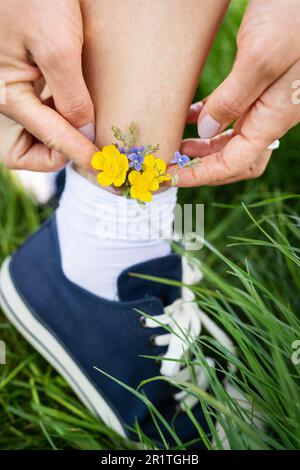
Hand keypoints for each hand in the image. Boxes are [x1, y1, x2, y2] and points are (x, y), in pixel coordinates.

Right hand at [0, 0, 96, 171]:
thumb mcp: (57, 46)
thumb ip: (71, 97)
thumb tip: (85, 133)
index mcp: (9, 97)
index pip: (53, 142)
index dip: (84, 158)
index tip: (109, 171)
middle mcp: (8, 99)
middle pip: (34, 149)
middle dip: (62, 153)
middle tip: (93, 146)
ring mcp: (15, 89)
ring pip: (40, 133)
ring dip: (64, 136)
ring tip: (92, 127)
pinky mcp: (24, 78)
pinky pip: (43, 111)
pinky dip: (62, 116)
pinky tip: (81, 108)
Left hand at [175, 0, 299, 186]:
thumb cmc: (294, 16)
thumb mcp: (260, 58)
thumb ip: (232, 99)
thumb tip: (206, 132)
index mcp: (272, 118)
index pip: (232, 164)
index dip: (199, 175)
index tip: (169, 178)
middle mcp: (270, 116)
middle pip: (233, 158)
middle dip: (201, 166)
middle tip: (170, 163)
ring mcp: (266, 102)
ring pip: (231, 138)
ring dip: (202, 146)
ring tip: (175, 144)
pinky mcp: (260, 85)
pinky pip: (233, 113)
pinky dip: (208, 119)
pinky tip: (189, 115)